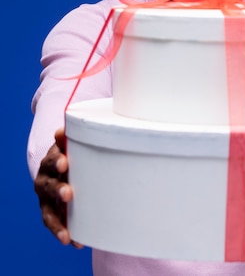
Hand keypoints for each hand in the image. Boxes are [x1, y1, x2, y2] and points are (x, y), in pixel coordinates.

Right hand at [34, 127, 82, 247]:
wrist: (62, 164)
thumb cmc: (72, 153)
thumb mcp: (71, 144)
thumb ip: (71, 139)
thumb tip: (63, 129)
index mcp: (51, 159)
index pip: (52, 158)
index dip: (57, 160)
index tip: (64, 163)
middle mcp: (45, 178)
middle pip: (49, 184)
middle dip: (58, 190)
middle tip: (68, 194)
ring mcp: (46, 197)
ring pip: (48, 209)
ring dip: (58, 221)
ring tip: (67, 233)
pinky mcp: (50, 210)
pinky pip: (54, 223)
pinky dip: (62, 232)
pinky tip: (73, 242)